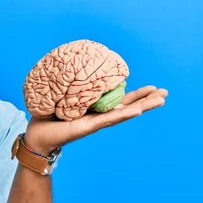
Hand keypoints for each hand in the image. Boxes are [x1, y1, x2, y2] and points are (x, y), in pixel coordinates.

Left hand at [23, 85, 167, 154]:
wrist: (37, 135)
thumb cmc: (47, 116)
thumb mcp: (61, 98)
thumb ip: (70, 87)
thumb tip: (72, 67)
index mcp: (95, 109)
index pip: (119, 100)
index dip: (135, 95)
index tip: (152, 87)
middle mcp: (99, 116)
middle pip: (127, 107)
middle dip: (146, 100)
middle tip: (165, 92)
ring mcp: (96, 122)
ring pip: (124, 113)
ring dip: (143, 106)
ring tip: (161, 100)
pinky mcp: (88, 127)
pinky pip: (108, 119)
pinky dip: (124, 114)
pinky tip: (138, 110)